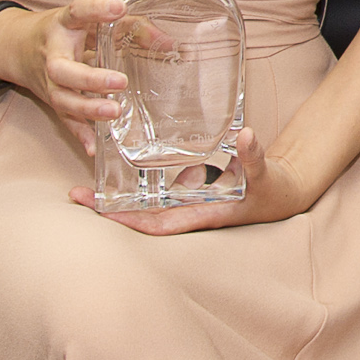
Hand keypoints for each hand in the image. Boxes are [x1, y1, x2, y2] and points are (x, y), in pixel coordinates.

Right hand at [0, 0, 127, 158]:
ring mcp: (49, 81)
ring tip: (114, 112)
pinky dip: (79, 134)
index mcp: (62, 25)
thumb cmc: (64, 32)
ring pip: (62, 99)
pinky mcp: (52, 101)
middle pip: (62, 70)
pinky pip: (64, 120)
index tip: (119, 7)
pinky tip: (93, 147)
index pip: (76, 12)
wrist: (18, 48)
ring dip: (87, 109)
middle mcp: (52, 54)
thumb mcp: (91, 21)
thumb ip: (130, 27)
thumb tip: (168, 44)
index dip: (96, 9)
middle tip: (120, 81)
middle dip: (89, 79)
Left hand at [68, 127, 283, 234]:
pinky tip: (126, 161)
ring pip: (148, 201)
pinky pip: (163, 187)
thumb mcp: (265, 174)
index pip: (157, 224)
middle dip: (110, 208)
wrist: (283, 195)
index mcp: (202, 215)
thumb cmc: (274, 191)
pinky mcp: (193, 188)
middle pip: (142, 215)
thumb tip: (245, 135)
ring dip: (121, 194)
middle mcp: (190, 211)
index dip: (129, 220)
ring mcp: (189, 201)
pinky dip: (144, 179)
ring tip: (89, 178)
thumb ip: (253, 157)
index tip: (101, 211)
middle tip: (76, 193)